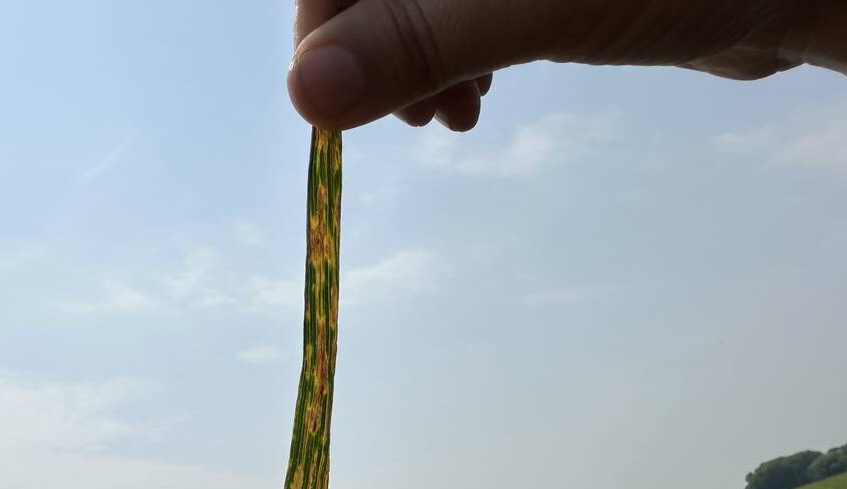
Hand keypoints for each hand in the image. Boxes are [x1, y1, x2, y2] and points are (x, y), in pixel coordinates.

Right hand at [289, 0, 846, 218]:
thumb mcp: (543, 2)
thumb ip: (421, 35)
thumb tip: (303, 97)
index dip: (325, 11)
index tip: (329, 93)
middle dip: (372, 39)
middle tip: (402, 118)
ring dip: (410, 56)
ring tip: (446, 117)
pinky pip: (459, 6)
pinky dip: (453, 53)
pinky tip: (471, 99)